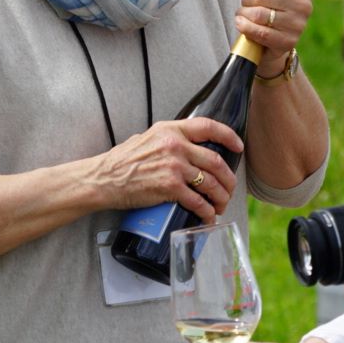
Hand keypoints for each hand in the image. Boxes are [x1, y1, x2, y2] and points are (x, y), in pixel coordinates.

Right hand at [87, 117, 241, 223]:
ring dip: (221, 197)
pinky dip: (207, 211)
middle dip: (228, 179)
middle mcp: (176, 145)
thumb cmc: (122, 161)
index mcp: (171, 130)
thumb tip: (187, 145)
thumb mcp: (147, 138)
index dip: (229, 137)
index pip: (209, 127)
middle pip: (216, 161)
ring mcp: (175, 167)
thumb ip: (168, 139)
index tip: (239, 146)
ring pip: (211, 183)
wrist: (104, 179)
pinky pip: (198, 202)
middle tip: (230, 189)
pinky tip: (208, 216)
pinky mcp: (170, 188)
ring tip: (221, 205)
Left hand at [234, 0, 314, 63]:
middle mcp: (305, 5)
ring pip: (260, 15)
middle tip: (246, 5)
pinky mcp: (289, 42)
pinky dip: (246, 27)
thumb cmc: (269, 6)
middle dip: (248, 0)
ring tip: (242, 14)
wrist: (273, 40)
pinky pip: (260, 32)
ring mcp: (299, 25)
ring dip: (244, 14)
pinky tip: (241, 24)